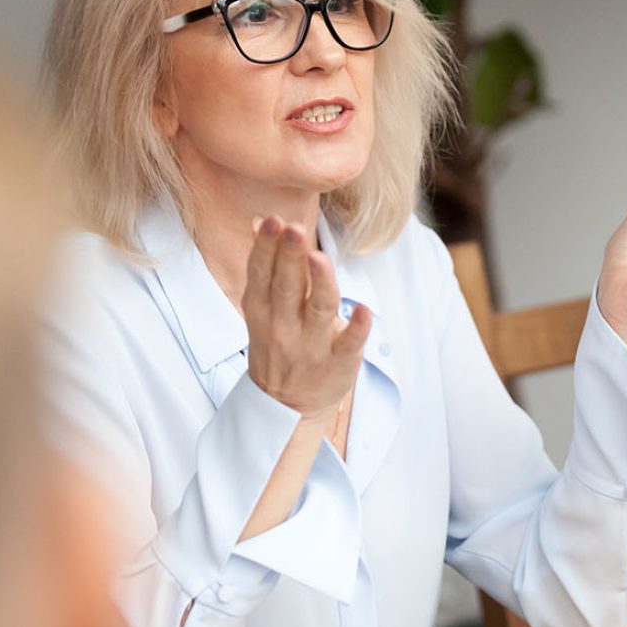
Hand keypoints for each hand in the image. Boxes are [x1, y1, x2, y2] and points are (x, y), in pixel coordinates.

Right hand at [243, 216, 369, 421]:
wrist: (287, 406)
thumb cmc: (279, 344)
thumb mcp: (263, 308)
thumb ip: (266, 266)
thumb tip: (261, 221)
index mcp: (262, 310)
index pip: (262, 273)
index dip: (267, 247)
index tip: (274, 221)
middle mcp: (283, 326)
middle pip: (287, 287)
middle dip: (289, 257)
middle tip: (294, 229)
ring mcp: (311, 346)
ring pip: (317, 310)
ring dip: (319, 284)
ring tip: (319, 258)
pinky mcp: (338, 363)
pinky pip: (348, 344)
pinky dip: (356, 328)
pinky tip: (364, 311)